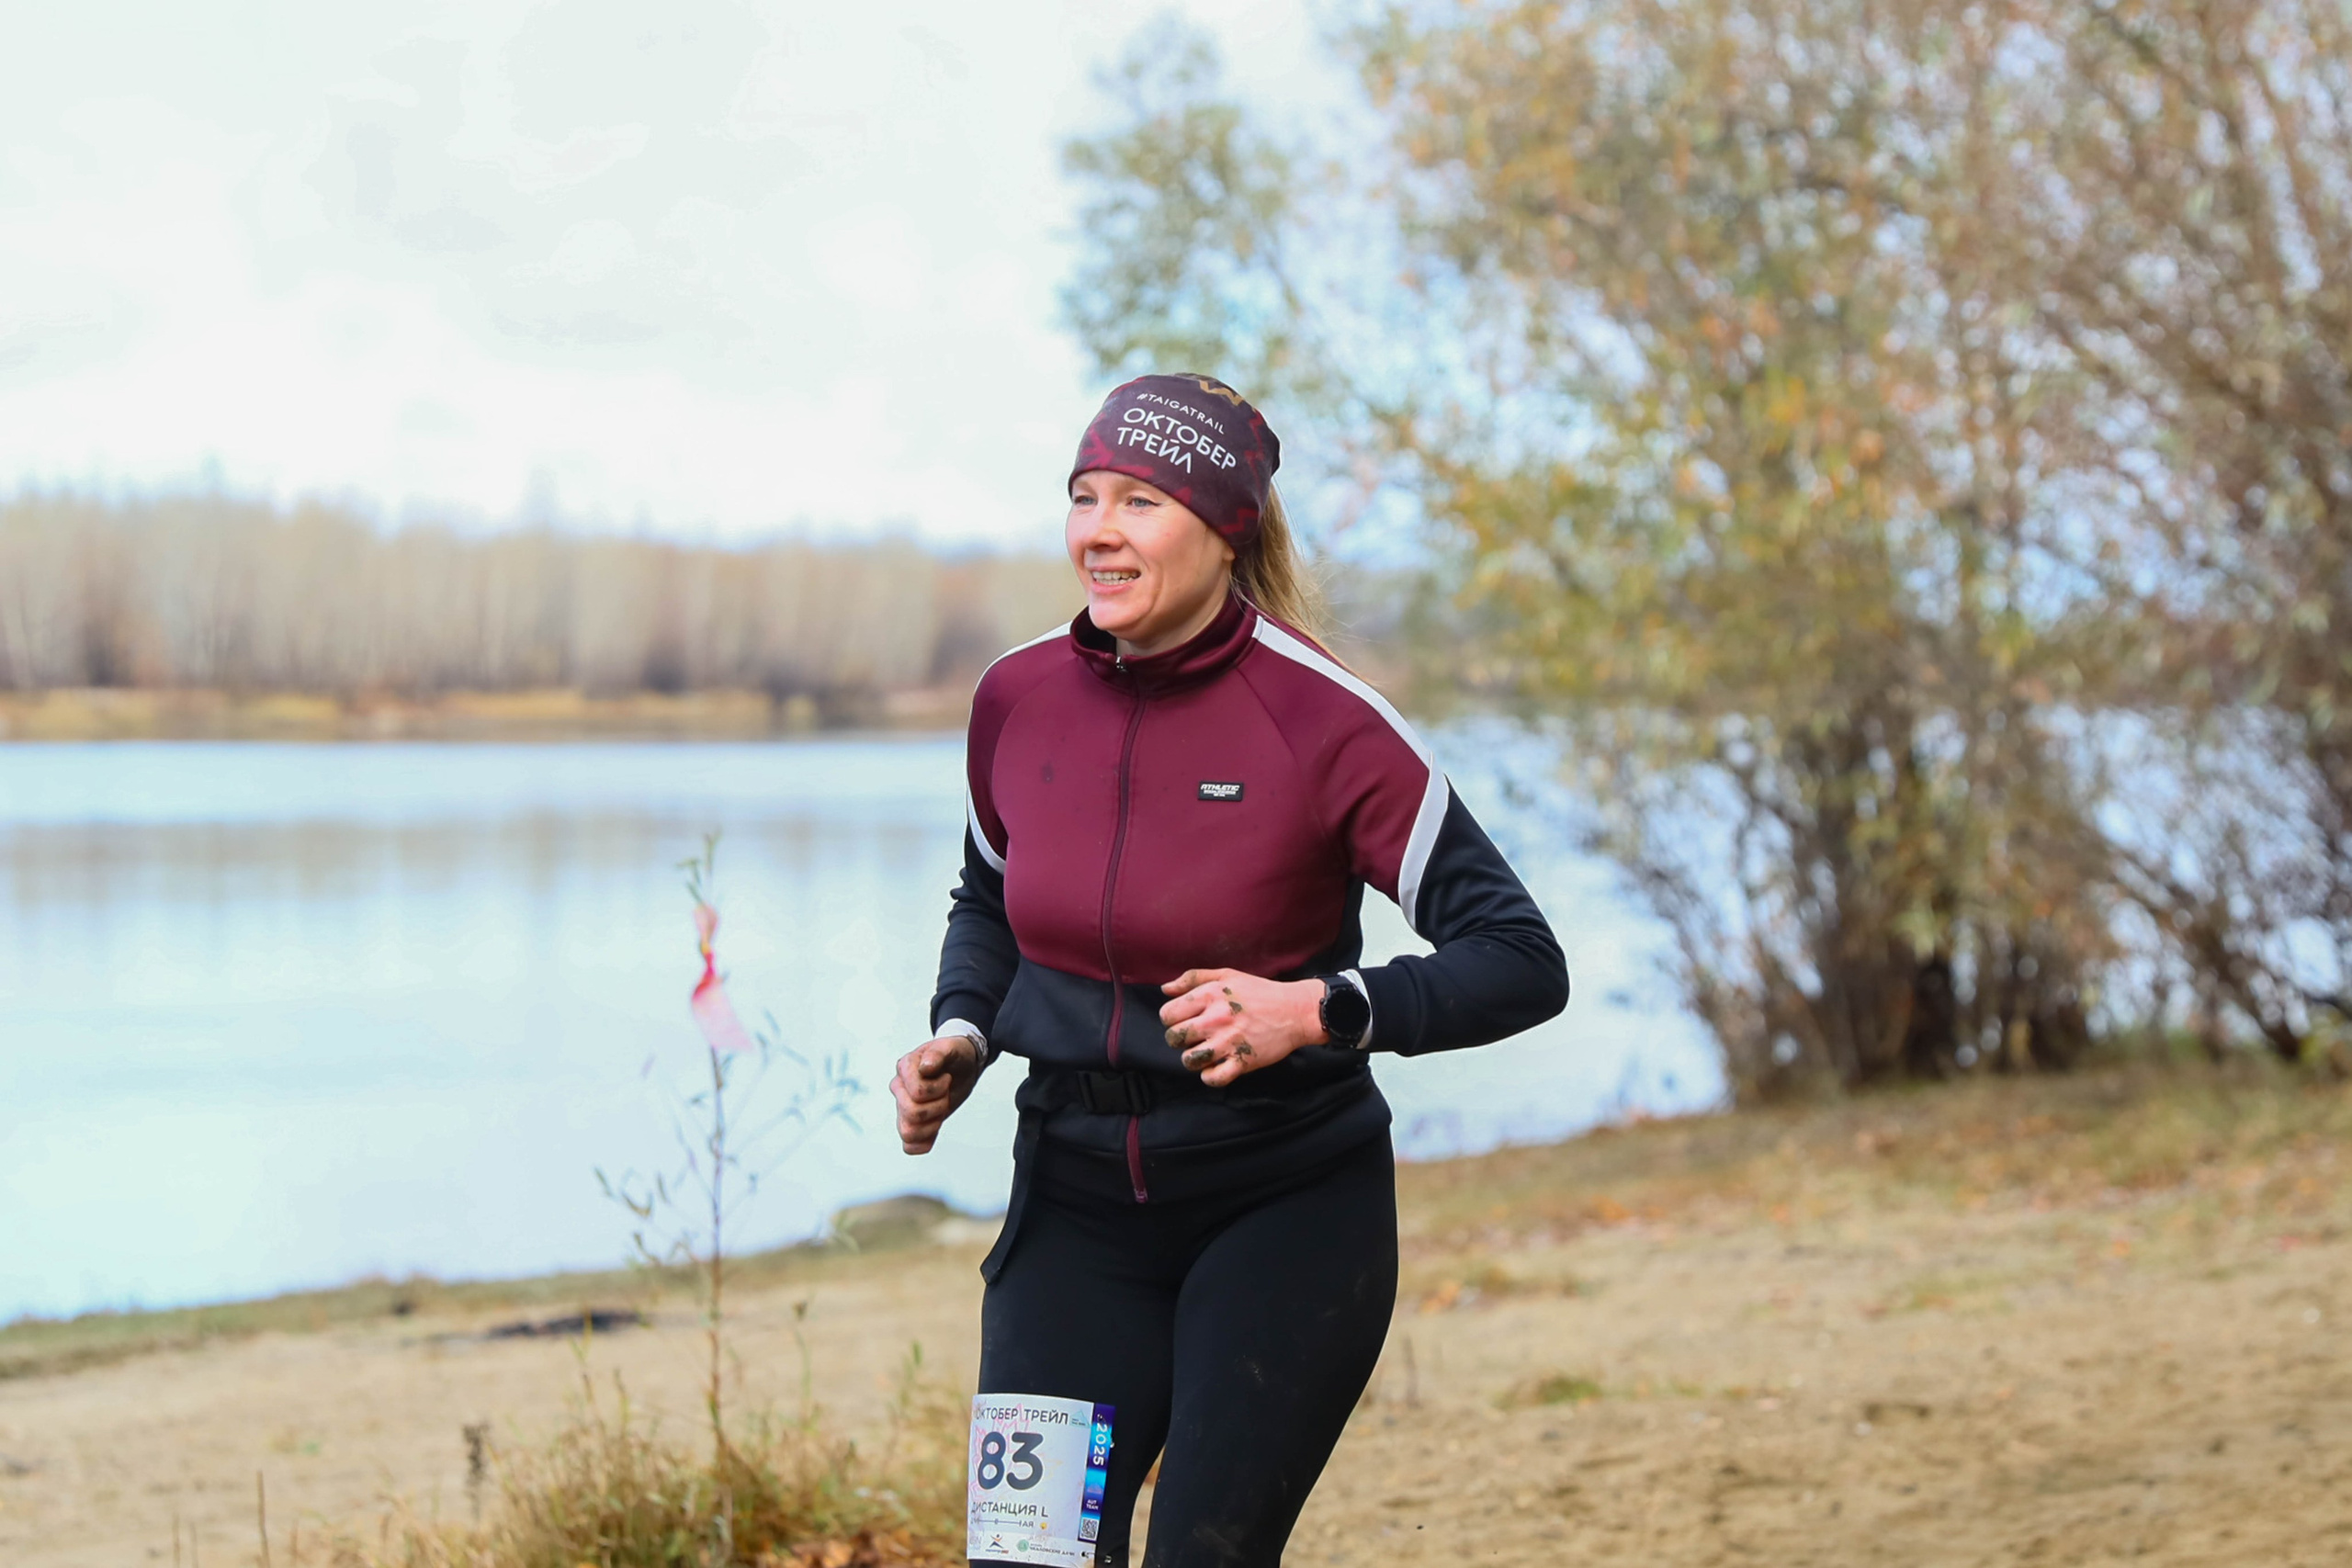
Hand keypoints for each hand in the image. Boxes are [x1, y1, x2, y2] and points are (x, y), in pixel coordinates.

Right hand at [892, 1034, 982, 1153]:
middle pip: (912, 1114)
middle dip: (939, 1106)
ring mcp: (902, 1107)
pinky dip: (925, 1142)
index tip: (946, 1077)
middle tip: (946, 1093)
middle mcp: (899, 1088)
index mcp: (904, 1067)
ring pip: (908, 1133)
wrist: (961, 1066)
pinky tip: (936, 1127)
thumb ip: (938, 1053)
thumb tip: (925, 1067)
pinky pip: (909, 1146)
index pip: (918, 1093)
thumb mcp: (952, 1048)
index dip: (939, 1089)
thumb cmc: (955, 1055)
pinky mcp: (911, 1124)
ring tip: (941, 1108)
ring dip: (933, 1125)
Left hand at [1157, 968, 1327, 1087]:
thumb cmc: (1260, 992)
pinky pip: (1212, 1078)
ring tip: (1204, 1052)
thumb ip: (1193, 978)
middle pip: (1173, 1038)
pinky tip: (1216, 1067)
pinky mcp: (1242, 1062)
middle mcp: (1215, 1019)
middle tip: (1194, 1037)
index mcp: (1209, 995)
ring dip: (1193, 1058)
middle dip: (1178, 1039)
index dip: (1171, 1019)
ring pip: (1189, 1060)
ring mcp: (1228, 1042)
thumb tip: (1165, 989)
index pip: (1167, 1014)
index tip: (1184, 1020)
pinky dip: (1210, 1076)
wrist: (1296, 1011)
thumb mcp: (1227, 975)